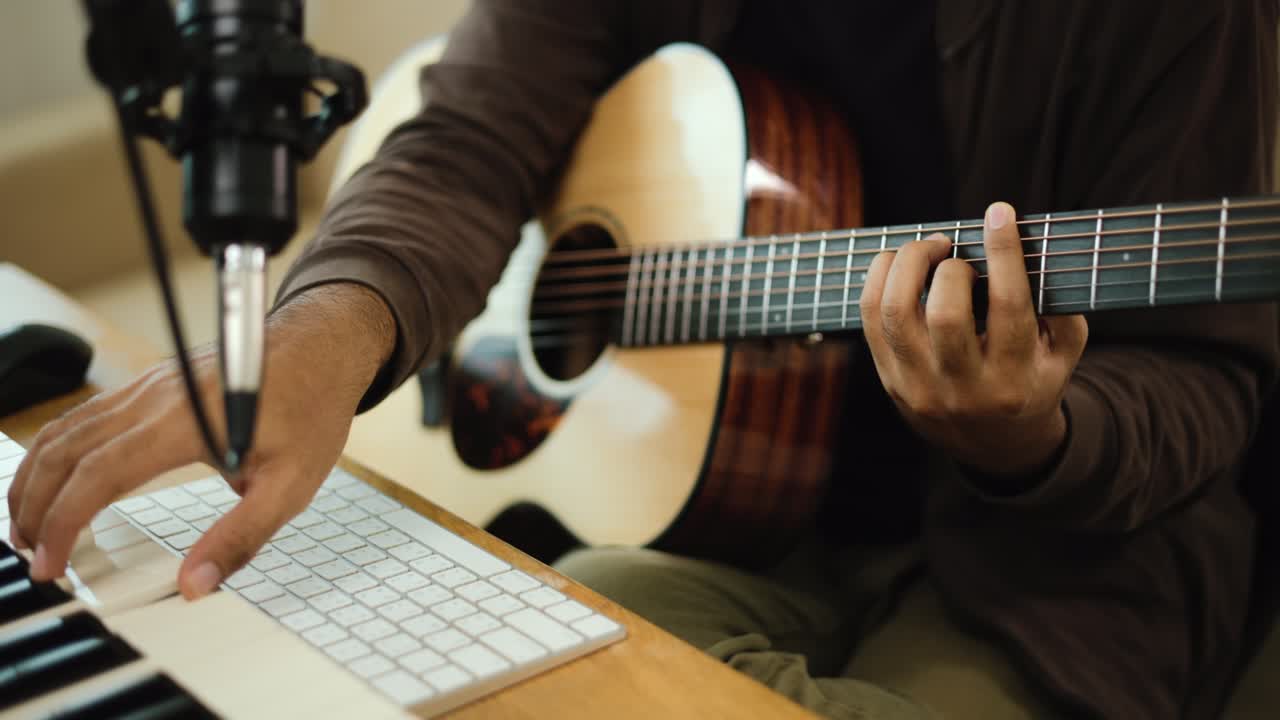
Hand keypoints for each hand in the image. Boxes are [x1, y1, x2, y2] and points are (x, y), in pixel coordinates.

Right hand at [8, 283, 395, 597]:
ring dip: (36, 478)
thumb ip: (241, 536)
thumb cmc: (312, 408)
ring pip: (66, 429)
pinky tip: (58, 481)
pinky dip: (57, 452)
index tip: (51, 565)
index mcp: (185, 422)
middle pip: (64, 451)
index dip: (63, 523)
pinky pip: (86, 416)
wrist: (322, 345)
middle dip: (34, 507)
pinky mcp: (152, 383)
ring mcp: (149, 384)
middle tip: (31, 556)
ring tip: (30, 527)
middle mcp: (154, 397)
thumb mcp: (293, 484)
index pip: (99, 475)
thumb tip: (195, 585)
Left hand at [859, 202, 1088, 477]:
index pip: (1008, 307)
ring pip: (895, 313)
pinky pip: (870, 319)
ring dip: (906, 264)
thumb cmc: (1031, 381)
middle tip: (954, 248)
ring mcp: (919, 386)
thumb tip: (1031, 251)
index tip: (1000, 213)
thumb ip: (1060, 308)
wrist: (993, 444)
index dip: (1004, 253)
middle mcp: (963, 387)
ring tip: (927, 248)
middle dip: (949, 266)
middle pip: (944, 313)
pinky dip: (879, 279)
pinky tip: (898, 264)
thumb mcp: (1063, 354)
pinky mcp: (889, 379)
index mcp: (1014, 379)